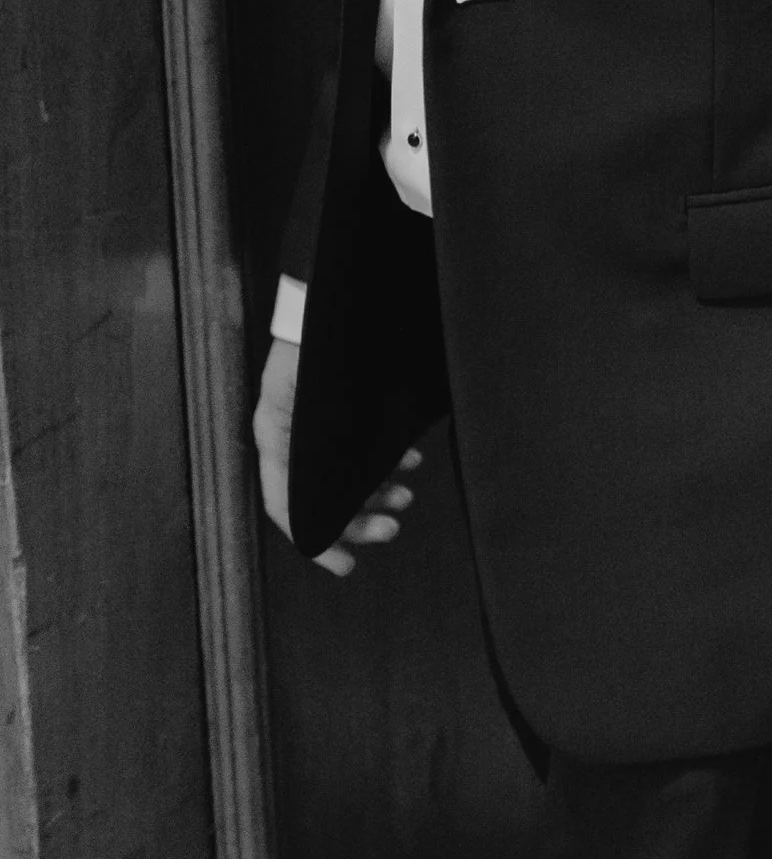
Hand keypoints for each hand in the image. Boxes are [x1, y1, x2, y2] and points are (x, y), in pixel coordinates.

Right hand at [253, 336, 420, 579]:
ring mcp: (321, 424)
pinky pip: (365, 446)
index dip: (317, 542)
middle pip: (323, 497)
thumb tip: (320, 512)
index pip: (287, 509)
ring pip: (348, 475)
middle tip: (393, 528)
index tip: (347, 565)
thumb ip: (304, 456)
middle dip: (359, 517)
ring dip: (377, 491)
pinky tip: (411, 461)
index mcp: (275, 438)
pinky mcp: (346, 409)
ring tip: (406, 496)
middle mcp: (293, 436)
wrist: (330, 293)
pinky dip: (388, 459)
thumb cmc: (313, 342)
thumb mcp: (300, 402)